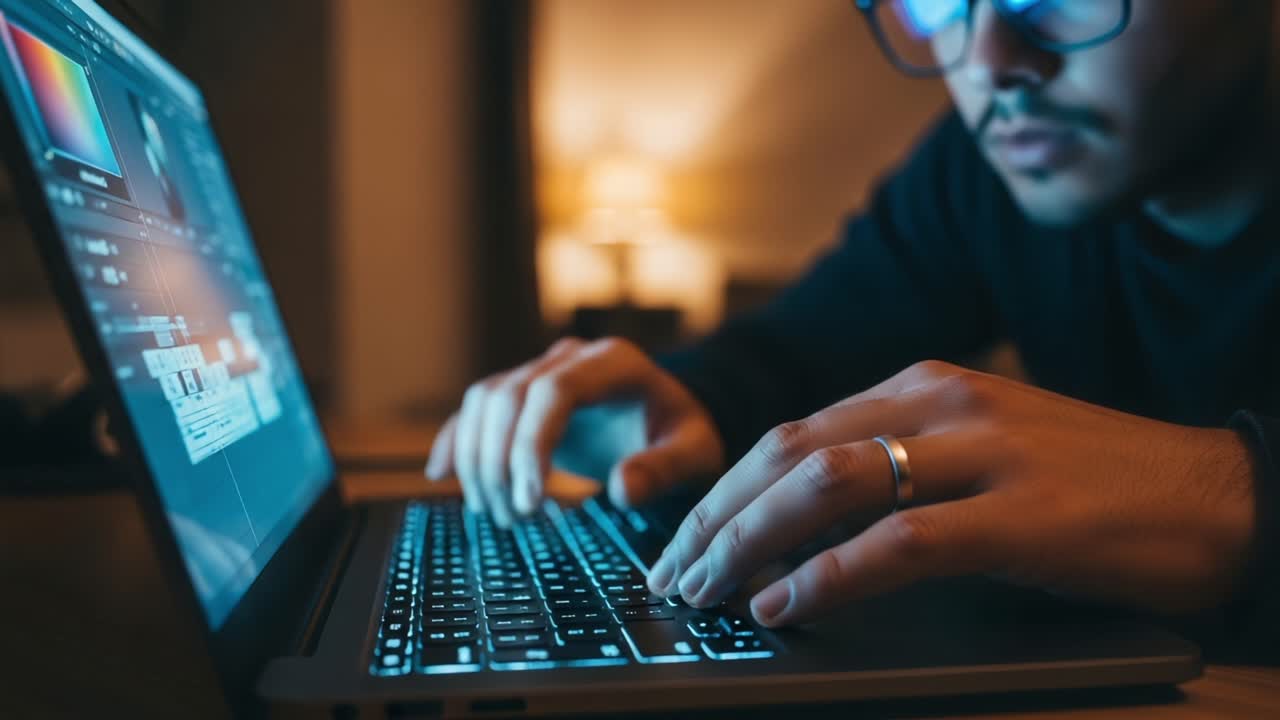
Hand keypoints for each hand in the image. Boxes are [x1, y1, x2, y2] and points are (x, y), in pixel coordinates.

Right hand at [426, 337, 724, 525]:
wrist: (673, 416)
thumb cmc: (685, 434)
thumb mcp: (696, 452)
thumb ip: (665, 468)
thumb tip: (621, 488)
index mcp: (612, 363)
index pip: (553, 390)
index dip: (532, 443)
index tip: (531, 499)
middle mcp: (569, 359)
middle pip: (508, 396)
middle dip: (501, 461)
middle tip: (516, 517)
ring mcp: (541, 371)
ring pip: (485, 401)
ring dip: (479, 460)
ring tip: (500, 514)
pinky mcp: (522, 395)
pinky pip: (477, 410)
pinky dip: (456, 440)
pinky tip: (442, 474)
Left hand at [647, 360, 1256, 626]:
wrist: (1214, 494)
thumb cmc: (1090, 482)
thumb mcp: (975, 452)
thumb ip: (893, 466)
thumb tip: (799, 521)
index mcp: (923, 384)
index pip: (793, 432)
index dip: (726, 489)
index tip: (684, 538)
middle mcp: (942, 403)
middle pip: (791, 452)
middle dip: (717, 517)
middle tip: (674, 574)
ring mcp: (984, 452)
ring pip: (829, 486)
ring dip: (751, 542)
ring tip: (709, 591)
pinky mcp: (1023, 514)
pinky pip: (901, 541)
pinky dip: (830, 574)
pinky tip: (786, 602)